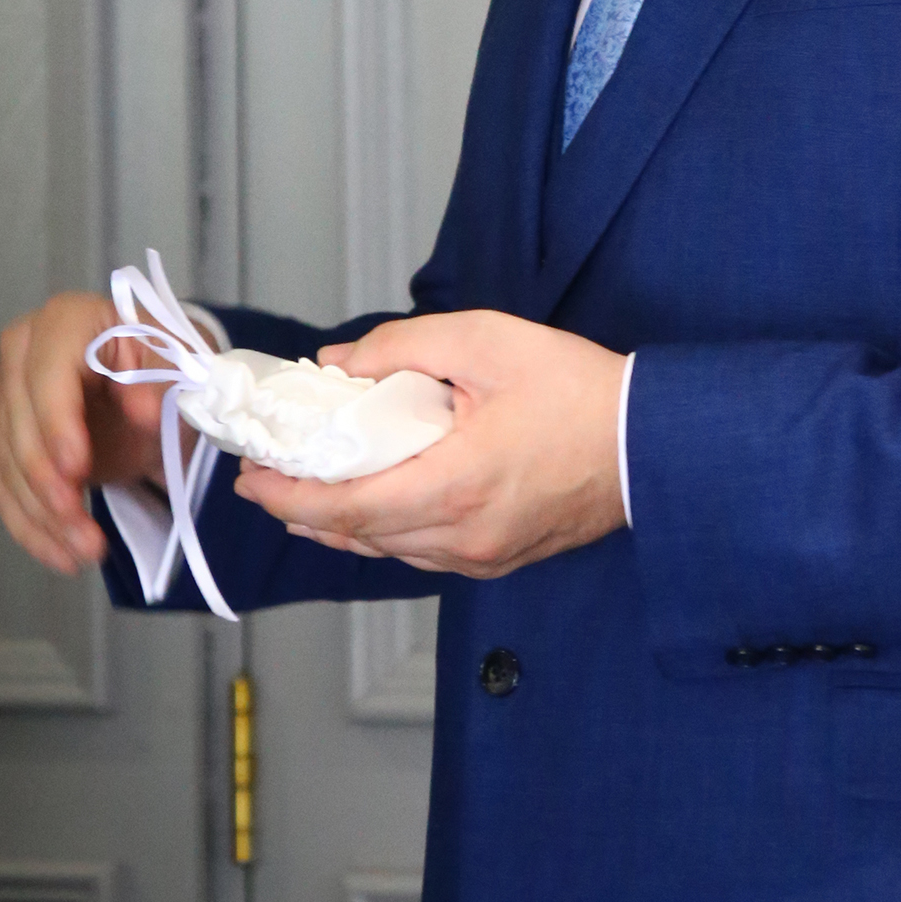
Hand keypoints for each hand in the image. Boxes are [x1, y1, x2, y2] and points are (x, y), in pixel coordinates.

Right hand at [0, 290, 171, 575]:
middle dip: (48, 484)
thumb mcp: (179, 364)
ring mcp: (5, 398)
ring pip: (7, 465)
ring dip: (43, 517)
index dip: (56, 421)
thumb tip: (144, 408)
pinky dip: (31, 528)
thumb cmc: (166, 364)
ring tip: (87, 553)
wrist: (152, 382)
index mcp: (65, 319)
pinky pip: (4, 489)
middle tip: (85, 529)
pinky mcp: (3, 441)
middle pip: (17, 424)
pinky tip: (62, 556)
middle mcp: (22, 353)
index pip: (47, 370)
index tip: (76, 469)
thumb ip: (163, 377)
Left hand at [235, 310, 626, 578]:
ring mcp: (482, 556)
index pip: (343, 507)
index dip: (286, 496)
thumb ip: (402, 348)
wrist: (651, 442)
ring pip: (388, 551)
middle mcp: (460, 537)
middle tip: (265, 478)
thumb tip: (337, 365)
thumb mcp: (486, 342)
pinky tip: (372, 507)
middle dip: (302, 509)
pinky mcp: (501, 559)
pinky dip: (385, 531)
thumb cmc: (577, 390)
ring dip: (341, 524)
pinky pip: (422, 553)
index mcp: (451, 486)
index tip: (249, 477)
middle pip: (357, 535)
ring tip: (306, 492)